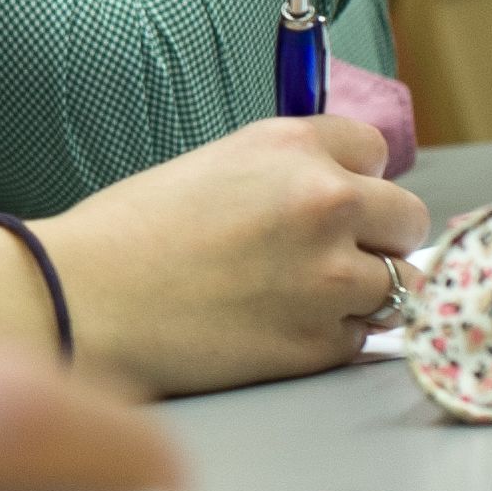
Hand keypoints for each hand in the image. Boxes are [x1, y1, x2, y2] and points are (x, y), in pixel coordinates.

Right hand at [36, 116, 426, 393]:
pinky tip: (274, 331)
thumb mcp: (213, 168)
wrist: (83, 302)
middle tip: (328, 257)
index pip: (375, 152)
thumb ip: (283, 175)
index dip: (352, 179)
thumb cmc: (126, 235)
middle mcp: (324, 203)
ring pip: (398, 285)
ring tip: (298, 299)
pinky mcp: (320, 343)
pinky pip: (359, 339)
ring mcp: (330, 277)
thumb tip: (340, 199)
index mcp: (292, 147)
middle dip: (377, 238)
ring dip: (362, 294)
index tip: (329, 202)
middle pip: (408, 218)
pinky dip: (329, 339)